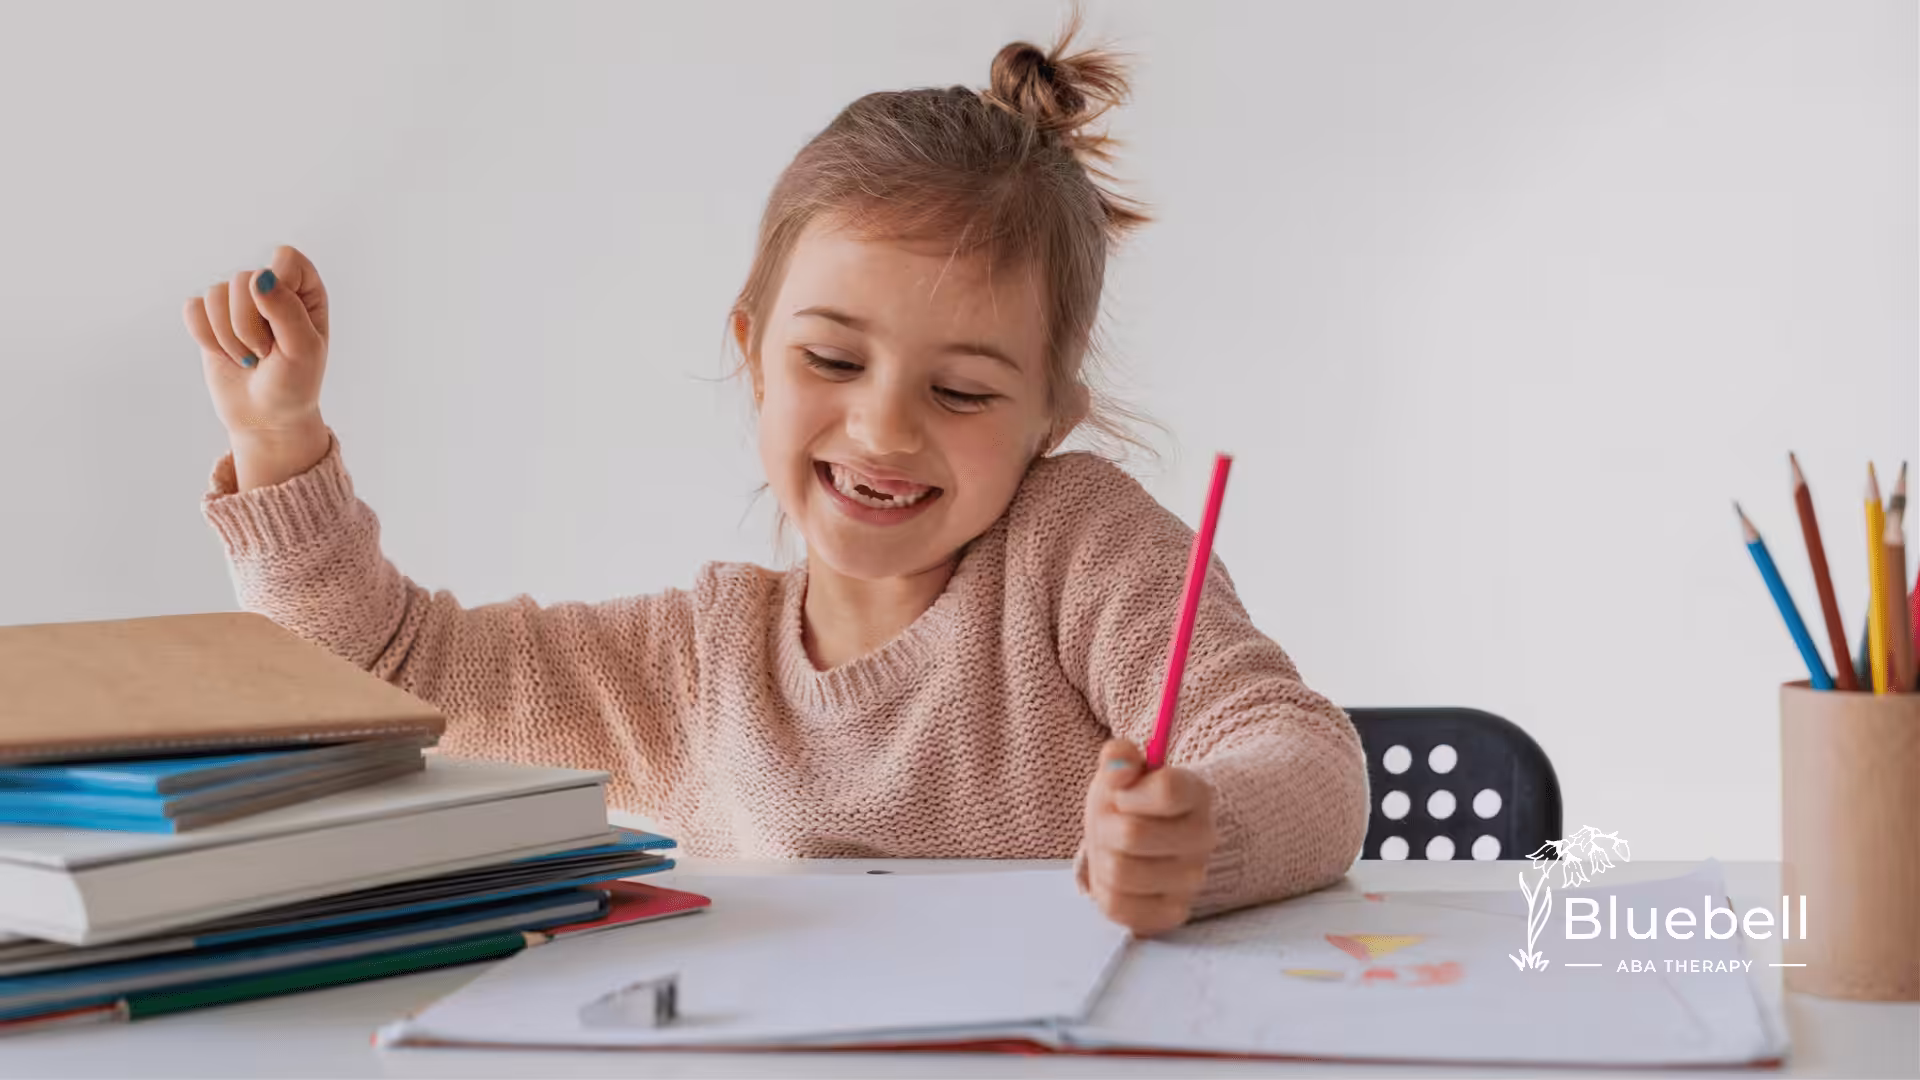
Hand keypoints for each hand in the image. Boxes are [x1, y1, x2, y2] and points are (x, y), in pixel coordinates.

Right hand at [184, 245, 332, 487]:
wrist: (266, 417)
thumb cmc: (294, 384)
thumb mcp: (303, 351)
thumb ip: (286, 311)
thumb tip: (259, 277)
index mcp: (305, 289)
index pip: (285, 258)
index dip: (278, 287)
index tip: (280, 321)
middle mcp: (271, 287)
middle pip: (244, 278)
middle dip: (250, 325)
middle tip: (266, 353)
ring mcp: (237, 301)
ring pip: (215, 294)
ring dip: (229, 336)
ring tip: (249, 357)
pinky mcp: (209, 317)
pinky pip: (192, 309)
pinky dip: (206, 337)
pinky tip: (225, 354)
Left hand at [1080, 739, 1217, 935]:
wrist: (1148, 840)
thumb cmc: (1133, 802)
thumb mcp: (1125, 770)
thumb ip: (1120, 756)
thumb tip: (1118, 764)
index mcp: (1197, 794)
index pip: (1166, 791)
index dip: (1127, 792)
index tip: (1120, 794)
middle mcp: (1203, 839)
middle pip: (1132, 835)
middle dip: (1106, 826)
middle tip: (1110, 824)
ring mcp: (1192, 880)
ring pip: (1120, 873)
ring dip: (1103, 858)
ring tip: (1112, 850)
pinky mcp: (1173, 912)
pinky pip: (1119, 907)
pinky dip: (1105, 890)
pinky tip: (1117, 877)